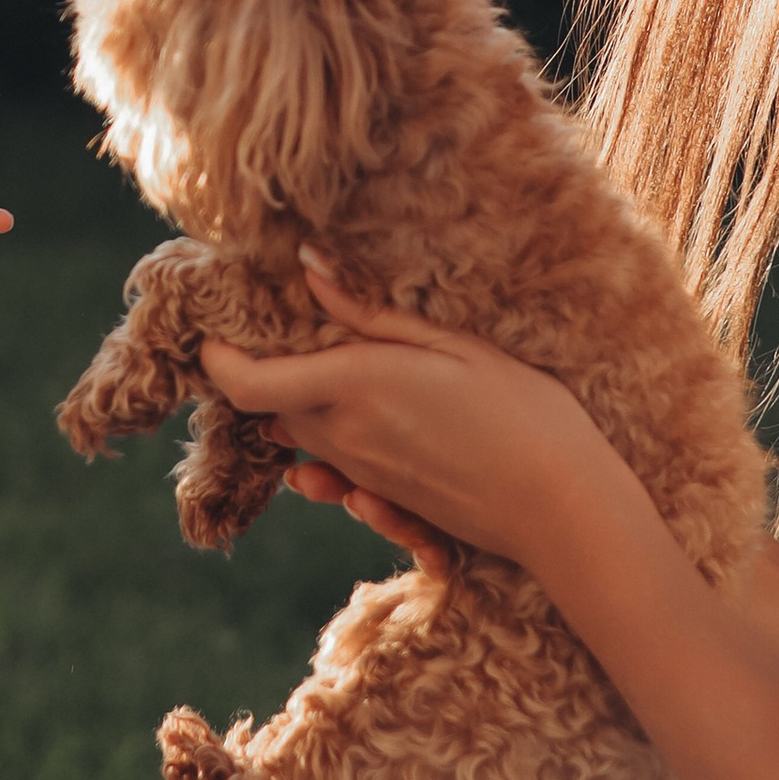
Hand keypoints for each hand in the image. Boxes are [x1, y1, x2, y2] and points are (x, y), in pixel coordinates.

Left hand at [200, 257, 622, 571]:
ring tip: (339, 368)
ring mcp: (362, 477)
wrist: (562, 511)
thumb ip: (371, 314)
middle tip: (291, 328)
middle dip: (265, 370)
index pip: (244, 382)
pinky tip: (364, 427)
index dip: (216, 356)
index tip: (217, 326)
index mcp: (352, 388)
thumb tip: (308, 268)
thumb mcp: (451, 346)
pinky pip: (334, 473)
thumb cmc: (522, 414)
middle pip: (269, 406)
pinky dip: (329, 452)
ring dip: (300, 407)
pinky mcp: (386, 501)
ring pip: (300, 438)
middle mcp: (343, 437)